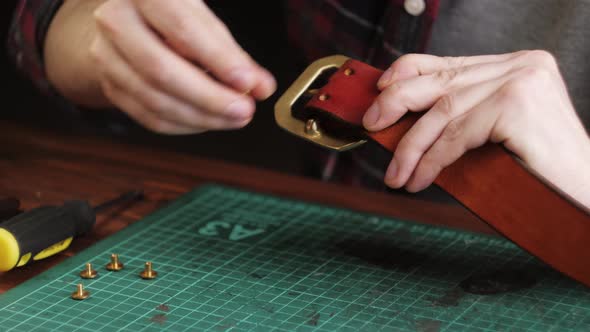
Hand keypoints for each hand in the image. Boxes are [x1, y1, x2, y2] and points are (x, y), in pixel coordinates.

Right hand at [88, 0, 275, 133]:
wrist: (126, 21)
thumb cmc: (171, 16)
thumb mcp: (203, 19)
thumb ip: (233, 53)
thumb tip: (261, 86)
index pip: (183, 29)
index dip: (218, 60)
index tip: (247, 82)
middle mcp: (117, 20)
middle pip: (162, 70)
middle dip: (209, 97)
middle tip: (243, 109)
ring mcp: (107, 56)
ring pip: (154, 99)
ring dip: (200, 116)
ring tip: (233, 118)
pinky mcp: (110, 86)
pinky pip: (148, 116)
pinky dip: (184, 125)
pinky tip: (208, 121)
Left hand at [362, 50, 589, 205]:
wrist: (584, 195)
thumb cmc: (538, 170)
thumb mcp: (492, 134)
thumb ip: (460, 118)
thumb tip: (403, 124)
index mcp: (513, 66)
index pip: (447, 62)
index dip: (407, 72)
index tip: (380, 89)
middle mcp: (518, 65)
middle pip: (440, 82)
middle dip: (397, 104)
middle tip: (371, 125)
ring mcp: (520, 81)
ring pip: (443, 111)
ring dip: (411, 147)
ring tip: (396, 175)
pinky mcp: (517, 105)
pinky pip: (457, 134)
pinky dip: (432, 159)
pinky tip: (418, 178)